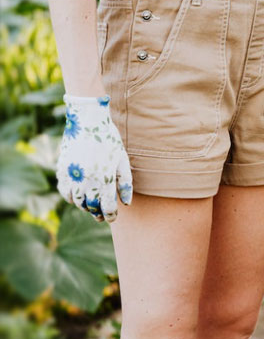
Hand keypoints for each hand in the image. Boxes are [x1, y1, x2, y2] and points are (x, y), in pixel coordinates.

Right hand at [56, 95, 132, 222]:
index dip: (110, 215)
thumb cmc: (109, 139)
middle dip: (97, 213)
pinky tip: (78, 195)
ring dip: (84, 206)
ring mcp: (72, 175)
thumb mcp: (122, 160)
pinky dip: (70, 197)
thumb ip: (125, 183)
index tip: (112, 217)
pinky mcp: (62, 169)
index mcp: (104, 179)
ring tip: (91, 206)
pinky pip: (64, 191)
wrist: (87, 120)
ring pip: (76, 201)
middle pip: (91, 206)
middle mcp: (86, 180)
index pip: (107, 207)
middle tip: (101, 215)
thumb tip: (126, 203)